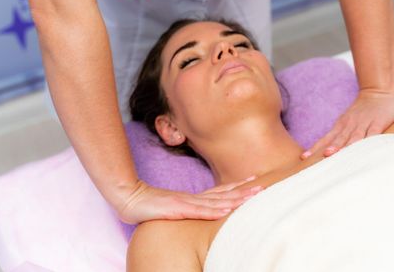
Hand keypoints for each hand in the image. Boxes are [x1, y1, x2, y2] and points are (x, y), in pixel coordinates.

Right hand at [117, 177, 262, 223]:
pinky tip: (228, 209)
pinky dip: (215, 210)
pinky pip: (200, 211)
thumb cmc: (151, 206)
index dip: (238, 187)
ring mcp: (187, 202)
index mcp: (194, 197)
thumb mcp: (174, 208)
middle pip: (224, 193)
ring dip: (236, 198)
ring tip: (253, 195)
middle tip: (263, 186)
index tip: (254, 181)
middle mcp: (194, 198)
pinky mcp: (179, 208)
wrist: (130, 199)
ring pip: (217, 200)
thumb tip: (204, 211)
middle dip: (244, 190)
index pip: (221, 191)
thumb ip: (189, 208)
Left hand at [301, 90, 393, 158]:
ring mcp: (363, 123)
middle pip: (339, 138)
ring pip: (354, 137)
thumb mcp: (347, 121)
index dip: (316, 147)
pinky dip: (369, 141)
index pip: (326, 138)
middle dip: (332, 147)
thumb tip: (327, 153)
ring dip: (347, 145)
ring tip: (341, 153)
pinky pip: (373, 134)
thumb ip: (340, 136)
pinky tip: (365, 149)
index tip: (305, 157)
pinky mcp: (377, 123)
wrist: (378, 92)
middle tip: (324, 156)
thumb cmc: (361, 111)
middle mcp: (350, 125)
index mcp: (341, 125)